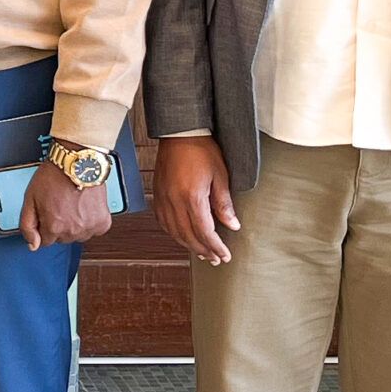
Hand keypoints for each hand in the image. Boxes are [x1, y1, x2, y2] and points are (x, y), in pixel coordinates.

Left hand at [20, 157, 112, 250]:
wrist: (78, 161)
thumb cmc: (54, 175)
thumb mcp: (30, 198)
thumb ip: (28, 225)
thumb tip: (33, 245)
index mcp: (53, 227)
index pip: (45, 241)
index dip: (44, 225)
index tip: (47, 212)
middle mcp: (72, 231)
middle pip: (62, 238)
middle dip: (59, 224)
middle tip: (59, 204)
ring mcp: (89, 227)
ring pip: (78, 235)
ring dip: (75, 224)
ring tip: (72, 203)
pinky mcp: (102, 222)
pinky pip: (94, 230)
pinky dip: (90, 220)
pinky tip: (84, 206)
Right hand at [153, 136, 237, 263]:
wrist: (179, 132)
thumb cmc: (201, 149)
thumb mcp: (220, 175)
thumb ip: (224, 203)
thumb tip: (233, 225)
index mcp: (192, 197)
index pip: (205, 232)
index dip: (215, 247)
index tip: (224, 255)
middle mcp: (174, 201)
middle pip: (188, 236)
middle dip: (204, 250)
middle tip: (215, 259)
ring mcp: (163, 198)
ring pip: (174, 232)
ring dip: (188, 245)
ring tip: (201, 252)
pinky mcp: (157, 194)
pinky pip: (163, 221)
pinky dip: (173, 233)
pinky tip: (181, 235)